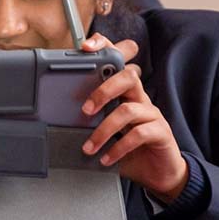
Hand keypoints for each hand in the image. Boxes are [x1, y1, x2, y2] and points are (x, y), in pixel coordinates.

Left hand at [79, 34, 188, 202]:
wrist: (155, 172)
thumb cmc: (127, 146)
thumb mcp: (106, 128)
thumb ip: (90, 118)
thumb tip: (57, 116)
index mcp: (124, 91)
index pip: (117, 60)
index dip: (105, 47)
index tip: (85, 48)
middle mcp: (140, 97)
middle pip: (128, 77)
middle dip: (104, 90)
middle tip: (85, 110)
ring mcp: (152, 113)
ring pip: (127, 110)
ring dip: (104, 130)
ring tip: (89, 147)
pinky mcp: (161, 132)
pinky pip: (139, 134)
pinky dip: (118, 148)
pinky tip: (106, 158)